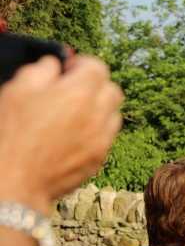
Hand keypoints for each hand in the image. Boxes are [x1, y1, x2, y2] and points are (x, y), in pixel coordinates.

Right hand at [0, 55, 122, 213]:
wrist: (15, 181)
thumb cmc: (11, 134)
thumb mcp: (16, 91)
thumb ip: (40, 70)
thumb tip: (55, 65)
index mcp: (78, 94)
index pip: (97, 67)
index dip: (81, 64)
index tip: (67, 70)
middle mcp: (97, 116)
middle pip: (112, 90)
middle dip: (96, 86)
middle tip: (73, 91)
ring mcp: (102, 140)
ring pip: (114, 115)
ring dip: (100, 109)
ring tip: (74, 114)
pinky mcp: (99, 159)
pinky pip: (107, 137)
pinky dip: (97, 131)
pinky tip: (74, 135)